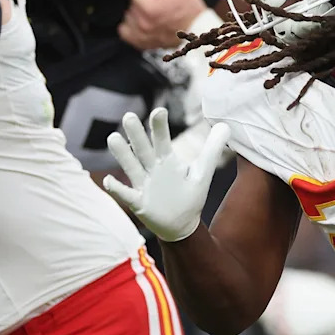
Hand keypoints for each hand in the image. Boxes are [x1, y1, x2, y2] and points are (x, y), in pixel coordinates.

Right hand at [103, 108, 230, 241]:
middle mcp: (153, 169)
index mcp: (167, 160)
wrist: (182, 224)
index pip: (162, 140)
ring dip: (122, 154)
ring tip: (113, 137)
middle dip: (137, 135)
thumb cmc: (190, 195)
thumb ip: (212, 148)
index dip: (160, 127)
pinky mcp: (140, 203)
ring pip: (132, 167)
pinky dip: (117, 188)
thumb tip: (226, 124)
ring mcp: (144, 185)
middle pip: (143, 149)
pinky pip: (126, 195)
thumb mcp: (204, 171)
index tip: (160, 111)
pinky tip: (108, 180)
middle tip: (129, 116)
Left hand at [118, 0, 207, 49]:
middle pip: (130, 6)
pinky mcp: (142, 43)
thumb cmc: (189, 9)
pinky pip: (125, 33)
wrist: (198, 29)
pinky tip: (142, 23)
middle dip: (140, 3)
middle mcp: (143, 24)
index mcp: (149, 8)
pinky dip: (130, 27)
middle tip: (156, 4)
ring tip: (151, 14)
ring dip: (135, 14)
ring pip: (127, 18)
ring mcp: (142, 35)